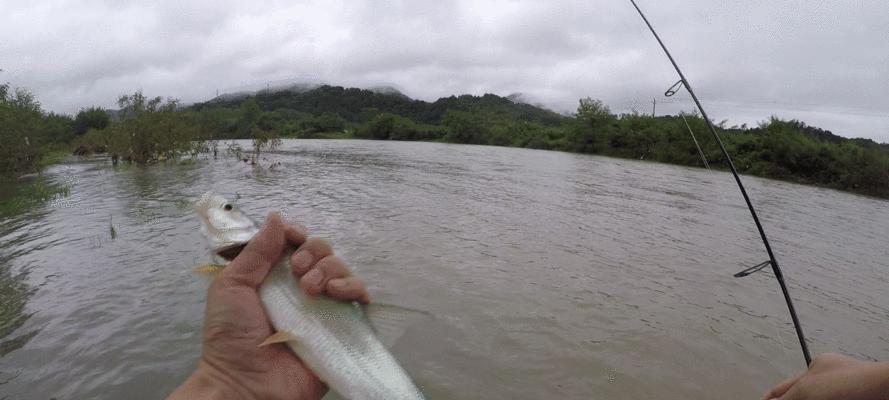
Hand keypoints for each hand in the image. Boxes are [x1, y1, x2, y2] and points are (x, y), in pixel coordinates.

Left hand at [168, 213, 368, 399]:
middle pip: (322, 250)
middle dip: (313, 252)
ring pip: (342, 268)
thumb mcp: (231, 286)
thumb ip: (255, 251)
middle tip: (297, 272)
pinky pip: (359, 296)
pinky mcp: (342, 326)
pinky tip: (335, 292)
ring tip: (311, 289)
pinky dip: (352, 286)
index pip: (296, 242)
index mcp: (274, 276)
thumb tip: (277, 216)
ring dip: (330, 268)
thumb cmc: (231, 338)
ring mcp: (323, 307)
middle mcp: (301, 287)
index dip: (297, 234)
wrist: (247, 383)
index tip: (292, 238)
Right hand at [761, 353, 888, 399]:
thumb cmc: (849, 382)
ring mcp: (842, 391)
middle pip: (800, 395)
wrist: (883, 390)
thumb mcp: (807, 389)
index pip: (786, 385)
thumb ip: (787, 397)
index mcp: (816, 367)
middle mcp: (829, 379)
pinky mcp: (852, 399)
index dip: (772, 395)